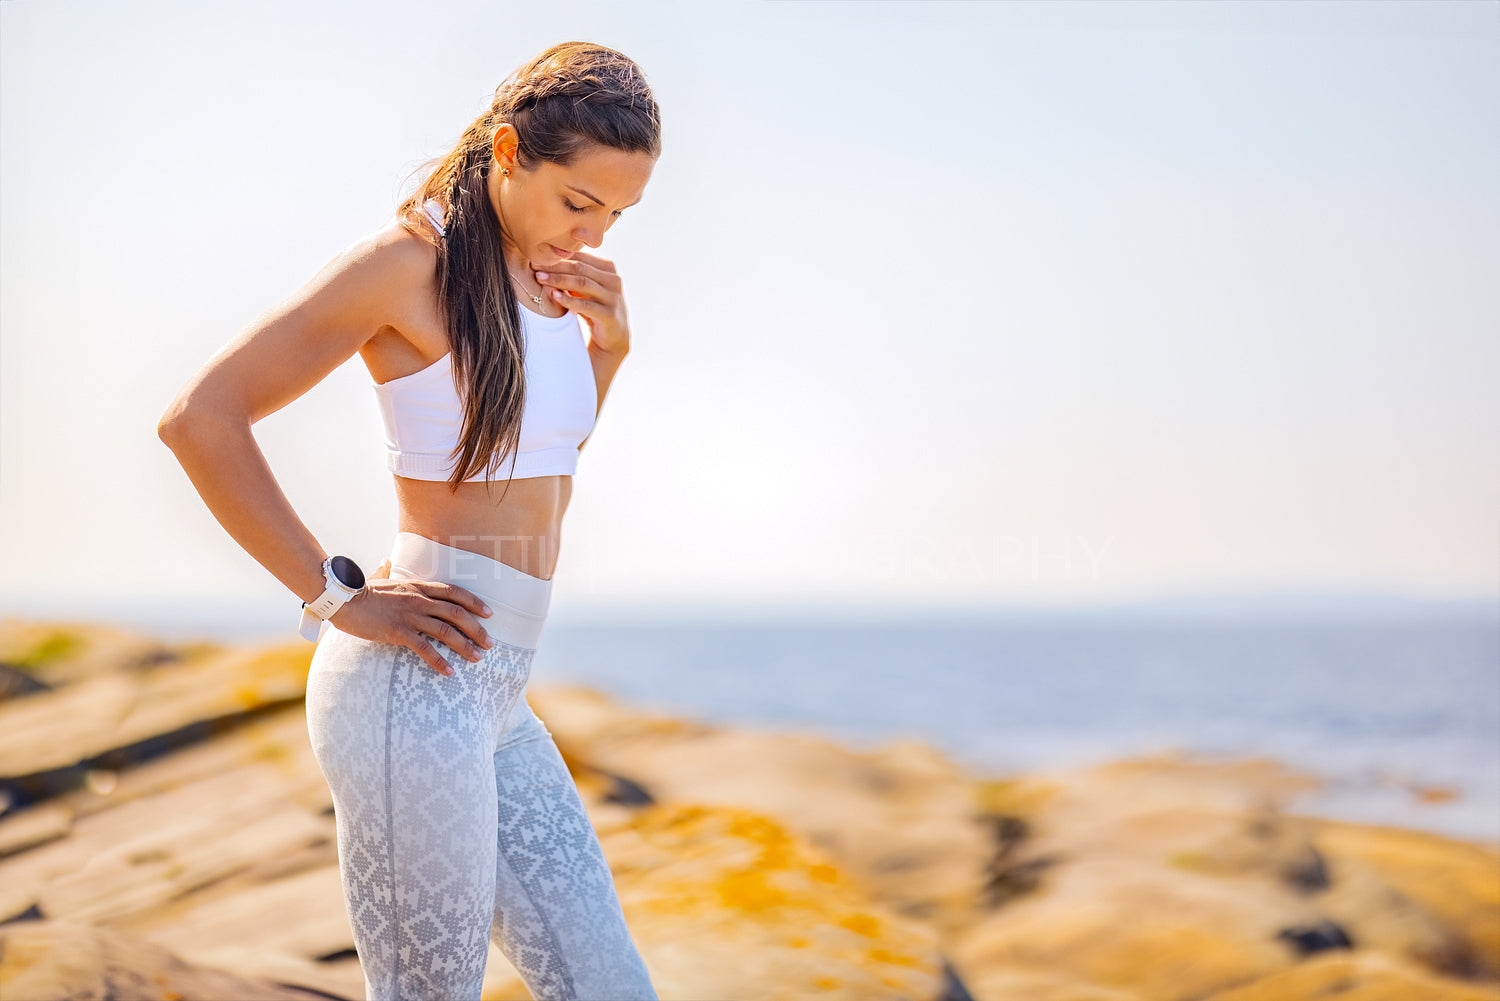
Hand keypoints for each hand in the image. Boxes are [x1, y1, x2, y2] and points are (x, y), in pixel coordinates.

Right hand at [326, 571, 493, 676]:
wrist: (341, 599)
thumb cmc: (359, 591)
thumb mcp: (379, 578)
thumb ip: (387, 571)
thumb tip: (385, 561)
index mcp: (418, 586)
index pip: (454, 592)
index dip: (474, 602)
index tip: (489, 613)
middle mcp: (418, 599)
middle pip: (456, 613)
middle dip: (476, 629)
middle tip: (490, 644)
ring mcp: (409, 615)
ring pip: (446, 631)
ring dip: (465, 645)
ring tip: (477, 658)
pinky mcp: (397, 631)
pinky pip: (424, 648)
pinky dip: (440, 660)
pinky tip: (450, 671)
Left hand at [527, 251, 631, 355]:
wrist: (614, 337)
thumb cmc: (594, 308)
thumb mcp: (586, 289)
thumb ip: (574, 274)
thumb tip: (545, 260)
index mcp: (608, 269)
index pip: (581, 257)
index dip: (558, 256)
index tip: (536, 257)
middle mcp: (614, 280)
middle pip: (580, 268)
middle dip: (555, 266)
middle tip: (534, 266)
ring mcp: (613, 297)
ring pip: (582, 283)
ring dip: (559, 280)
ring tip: (540, 279)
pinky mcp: (609, 315)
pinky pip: (585, 305)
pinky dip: (568, 299)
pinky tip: (554, 296)